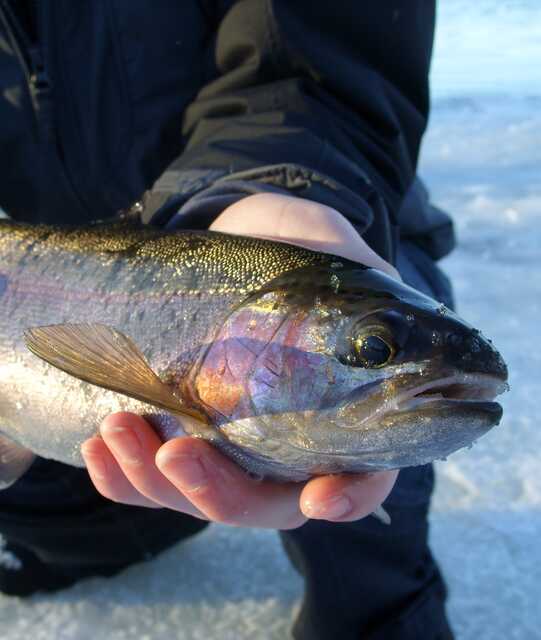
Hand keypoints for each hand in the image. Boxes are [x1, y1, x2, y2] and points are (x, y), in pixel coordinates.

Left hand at [81, 193, 399, 528]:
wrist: (240, 234)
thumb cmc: (298, 247)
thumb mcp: (335, 253)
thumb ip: (355, 278)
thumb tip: (370, 310)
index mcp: (343, 413)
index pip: (363, 476)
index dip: (348, 498)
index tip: (319, 497)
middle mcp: (288, 443)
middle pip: (265, 503)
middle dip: (216, 491)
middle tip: (176, 451)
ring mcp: (232, 444)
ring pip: (199, 496)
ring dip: (153, 480)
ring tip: (115, 430)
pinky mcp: (185, 431)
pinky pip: (152, 477)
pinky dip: (123, 475)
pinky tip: (98, 446)